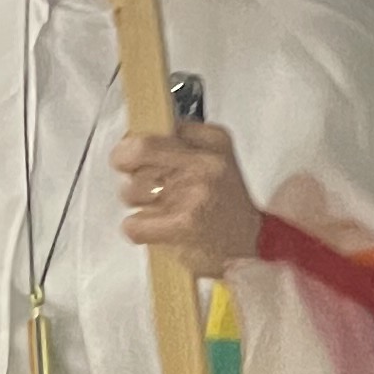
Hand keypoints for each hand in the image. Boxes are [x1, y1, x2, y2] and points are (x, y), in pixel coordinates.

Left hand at [114, 121, 256, 276]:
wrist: (247, 246)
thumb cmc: (222, 204)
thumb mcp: (214, 159)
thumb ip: (179, 142)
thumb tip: (132, 137)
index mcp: (215, 141)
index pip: (158, 126)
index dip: (138, 141)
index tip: (140, 156)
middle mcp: (206, 163)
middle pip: (138, 149)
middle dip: (126, 165)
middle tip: (138, 180)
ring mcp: (195, 193)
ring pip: (131, 189)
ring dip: (137, 203)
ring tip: (160, 209)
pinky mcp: (183, 225)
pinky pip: (133, 223)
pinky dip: (137, 229)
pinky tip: (156, 230)